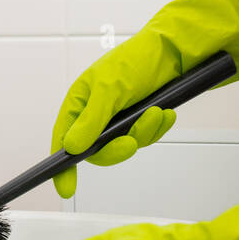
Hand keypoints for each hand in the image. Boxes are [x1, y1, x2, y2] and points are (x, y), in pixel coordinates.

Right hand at [50, 0, 238, 198]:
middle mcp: (96, 113)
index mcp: (80, 102)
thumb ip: (91, 120)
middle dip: (117, 149)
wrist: (176, 50)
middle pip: (98, 150)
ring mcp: (120, 118)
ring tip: (157, 112)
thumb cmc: (137, 59)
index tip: (66, 189)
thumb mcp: (110, 88)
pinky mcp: (141, 120)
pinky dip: (156, 129)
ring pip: (126, 145)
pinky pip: (145, 138)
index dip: (62, 165)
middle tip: (132, 143)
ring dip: (143, 133)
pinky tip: (166, 113)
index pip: (63, 139)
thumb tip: (71, 147)